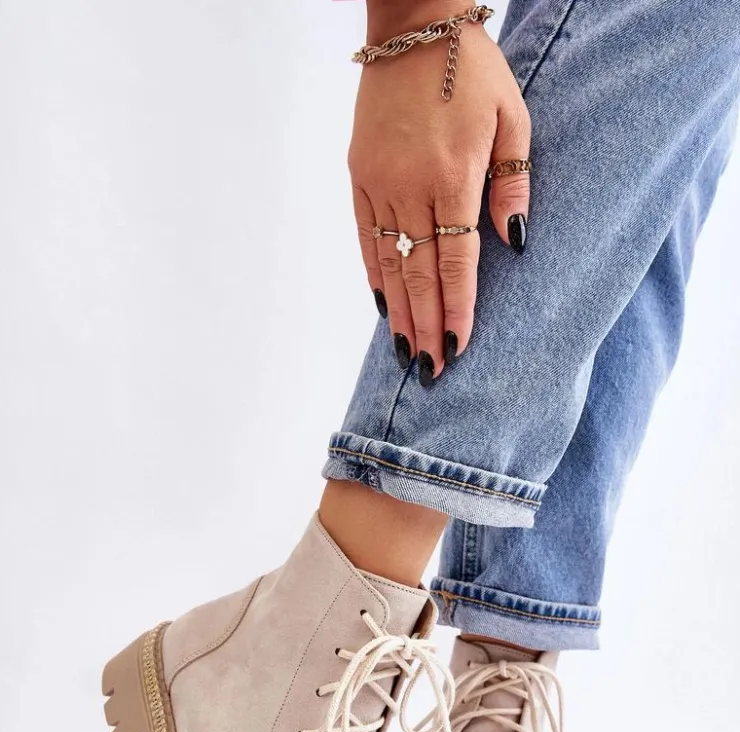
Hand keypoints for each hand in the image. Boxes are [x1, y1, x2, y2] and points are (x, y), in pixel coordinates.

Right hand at [349, 3, 530, 380]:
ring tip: (406, 353)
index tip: (458, 347)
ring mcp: (378, 182)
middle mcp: (411, 185)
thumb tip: (514, 241)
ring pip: (389, 263)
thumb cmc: (472, 71)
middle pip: (420, 273)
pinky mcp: (359, 175)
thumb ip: (513, 182)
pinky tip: (383, 306)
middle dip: (427, 325)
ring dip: (400, 312)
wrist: (413, 24)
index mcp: (453, 175)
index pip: (456, 260)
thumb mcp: (513, 118)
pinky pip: (366, 236)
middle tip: (431, 370)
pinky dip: (375, 274)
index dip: (457, 307)